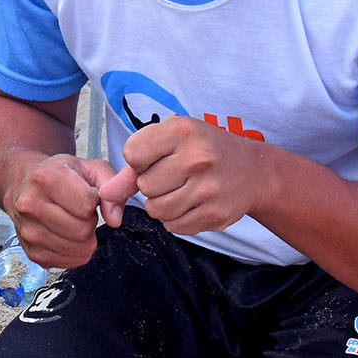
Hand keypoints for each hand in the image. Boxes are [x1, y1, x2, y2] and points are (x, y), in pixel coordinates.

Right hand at [6, 153, 116, 268]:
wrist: (25, 185)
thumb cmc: (59, 175)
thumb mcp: (90, 168)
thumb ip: (111, 186)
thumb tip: (114, 219)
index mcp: (45, 178)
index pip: (86, 205)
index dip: (93, 201)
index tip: (84, 194)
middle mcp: (30, 205)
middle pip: (82, 231)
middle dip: (89, 221)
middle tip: (79, 211)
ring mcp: (28, 231)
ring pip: (77, 249)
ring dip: (83, 238)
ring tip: (72, 221)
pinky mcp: (31, 252)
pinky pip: (68, 262)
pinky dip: (75, 252)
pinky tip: (66, 235)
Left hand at [97, 114, 271, 236]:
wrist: (253, 171)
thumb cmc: (203, 150)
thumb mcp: (171, 142)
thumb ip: (133, 167)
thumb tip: (104, 194)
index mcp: (184, 131)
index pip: (132, 154)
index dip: (140, 159)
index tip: (159, 156)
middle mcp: (198, 158)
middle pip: (144, 186)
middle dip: (152, 184)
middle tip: (175, 174)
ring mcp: (209, 189)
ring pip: (156, 210)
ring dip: (162, 203)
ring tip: (182, 189)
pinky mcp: (216, 215)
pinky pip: (174, 226)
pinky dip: (177, 218)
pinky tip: (193, 202)